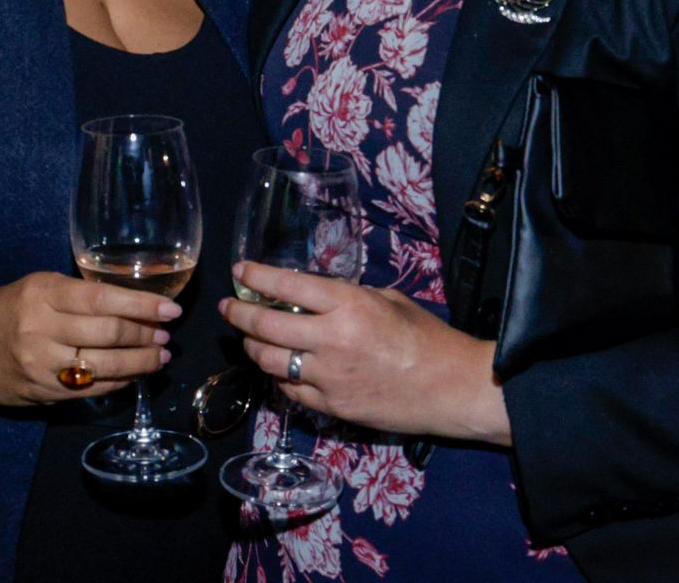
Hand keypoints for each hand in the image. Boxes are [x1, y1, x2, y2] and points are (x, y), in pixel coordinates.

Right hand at [0, 271, 175, 406]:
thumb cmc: (6, 310)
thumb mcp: (38, 287)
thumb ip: (78, 294)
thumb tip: (132, 304)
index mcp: (43, 295)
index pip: (102, 300)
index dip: (141, 306)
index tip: (170, 310)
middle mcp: (42, 330)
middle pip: (108, 334)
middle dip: (145, 335)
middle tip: (166, 334)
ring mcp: (42, 365)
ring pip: (104, 367)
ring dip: (139, 363)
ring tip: (160, 356)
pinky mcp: (44, 392)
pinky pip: (91, 389)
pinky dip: (119, 382)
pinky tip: (134, 375)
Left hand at [220, 261, 509, 444]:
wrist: (451, 388)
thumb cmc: (427, 337)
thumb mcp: (388, 301)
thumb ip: (349, 298)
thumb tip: (317, 297)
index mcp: (348, 305)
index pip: (287, 285)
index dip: (257, 277)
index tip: (241, 271)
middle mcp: (330, 339)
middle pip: (266, 325)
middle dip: (239, 314)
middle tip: (228, 308)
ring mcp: (328, 377)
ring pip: (270, 362)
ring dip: (253, 347)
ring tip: (249, 338)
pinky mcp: (332, 407)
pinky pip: (290, 391)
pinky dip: (280, 377)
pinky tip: (278, 369)